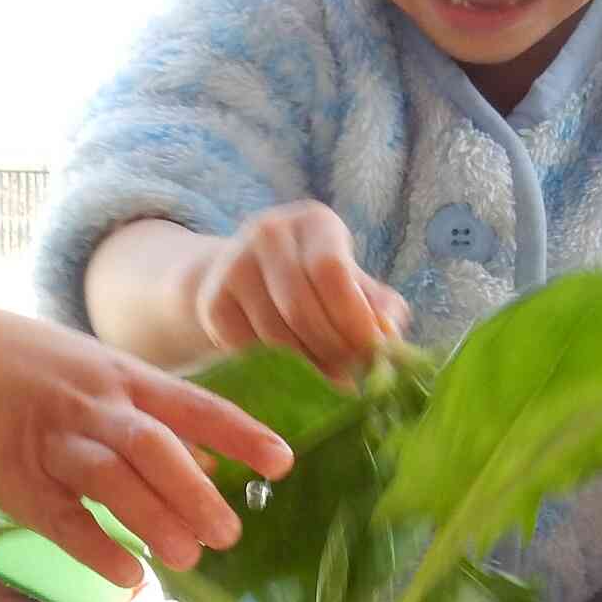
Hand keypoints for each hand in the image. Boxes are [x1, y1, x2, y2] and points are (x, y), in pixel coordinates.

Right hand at [0, 304, 292, 585]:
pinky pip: (59, 515)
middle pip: (152, 446)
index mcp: (127, 378)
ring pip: (109, 477)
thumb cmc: (42, 368)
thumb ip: (157, 416)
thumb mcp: (106, 374)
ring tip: (187, 559)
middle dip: (194, 491)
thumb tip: (213, 459)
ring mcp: (55, 442)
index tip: (282, 463)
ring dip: (151, 519)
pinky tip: (126, 574)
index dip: (239, 434)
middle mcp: (95, 407)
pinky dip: (93, 546)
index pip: (193, 406)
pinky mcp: (16, 478)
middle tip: (230, 535)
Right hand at [188, 202, 409, 381]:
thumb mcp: (354, 285)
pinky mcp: (212, 302)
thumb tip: (389, 339)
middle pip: (301, 308)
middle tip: (351, 379)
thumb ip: (381, 309)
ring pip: (274, 336)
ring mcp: (233, 265)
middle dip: (332, 351)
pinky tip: (291, 372)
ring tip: (327, 380)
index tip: (371, 354)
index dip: (353, 319)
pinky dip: (274, 370)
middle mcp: (269, 232)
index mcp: (314, 222)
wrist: (246, 280)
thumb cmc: (317, 286)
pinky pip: (247, 350)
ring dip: (306, 368)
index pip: (331, 272)